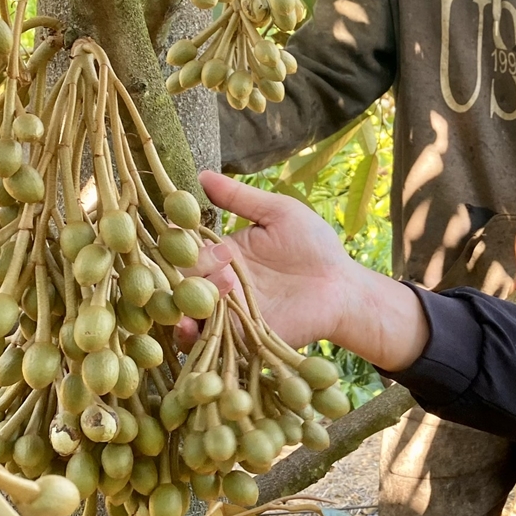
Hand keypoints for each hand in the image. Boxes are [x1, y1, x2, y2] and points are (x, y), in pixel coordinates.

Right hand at [176, 172, 428, 370]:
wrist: (342, 286)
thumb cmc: (314, 246)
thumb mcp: (278, 213)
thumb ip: (240, 198)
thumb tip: (201, 174)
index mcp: (221, 253)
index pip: (184, 247)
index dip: (176, 239)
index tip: (174, 228)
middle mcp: (216, 283)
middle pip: (180, 278)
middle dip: (187, 270)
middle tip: (219, 261)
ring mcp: (225, 312)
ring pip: (185, 311)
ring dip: (186, 302)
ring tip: (212, 289)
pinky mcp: (237, 338)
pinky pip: (205, 340)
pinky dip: (193, 335)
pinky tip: (192, 324)